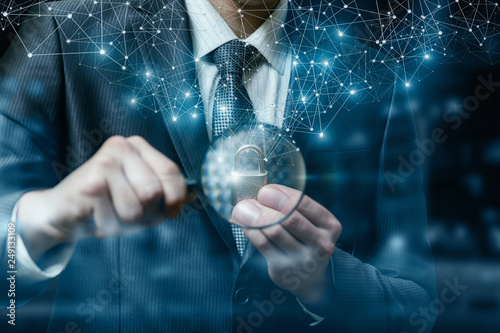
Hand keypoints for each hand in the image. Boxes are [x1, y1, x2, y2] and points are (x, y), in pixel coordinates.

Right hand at [17, 136, 186, 260]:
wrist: (61, 212)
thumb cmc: (108, 205)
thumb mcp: (142, 196)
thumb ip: (167, 193)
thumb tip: (196, 194)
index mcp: (138, 146)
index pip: (172, 173)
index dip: (175, 199)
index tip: (169, 212)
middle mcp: (122, 146)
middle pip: (155, 193)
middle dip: (147, 215)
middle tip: (128, 215)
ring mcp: (105, 161)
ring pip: (137, 208)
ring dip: (126, 223)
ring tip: (111, 214)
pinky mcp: (90, 181)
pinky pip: (116, 217)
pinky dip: (108, 226)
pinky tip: (95, 215)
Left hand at [232, 184, 341, 304]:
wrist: (309, 276)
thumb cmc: (305, 239)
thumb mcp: (310, 221)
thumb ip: (292, 206)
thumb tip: (264, 191)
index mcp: (329, 225)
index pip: (303, 204)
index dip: (281, 195)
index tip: (265, 190)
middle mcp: (320, 244)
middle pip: (289, 219)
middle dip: (266, 206)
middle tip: (249, 200)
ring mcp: (303, 259)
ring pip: (275, 232)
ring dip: (254, 217)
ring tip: (243, 209)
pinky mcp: (285, 269)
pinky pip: (263, 245)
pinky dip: (251, 231)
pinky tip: (244, 224)